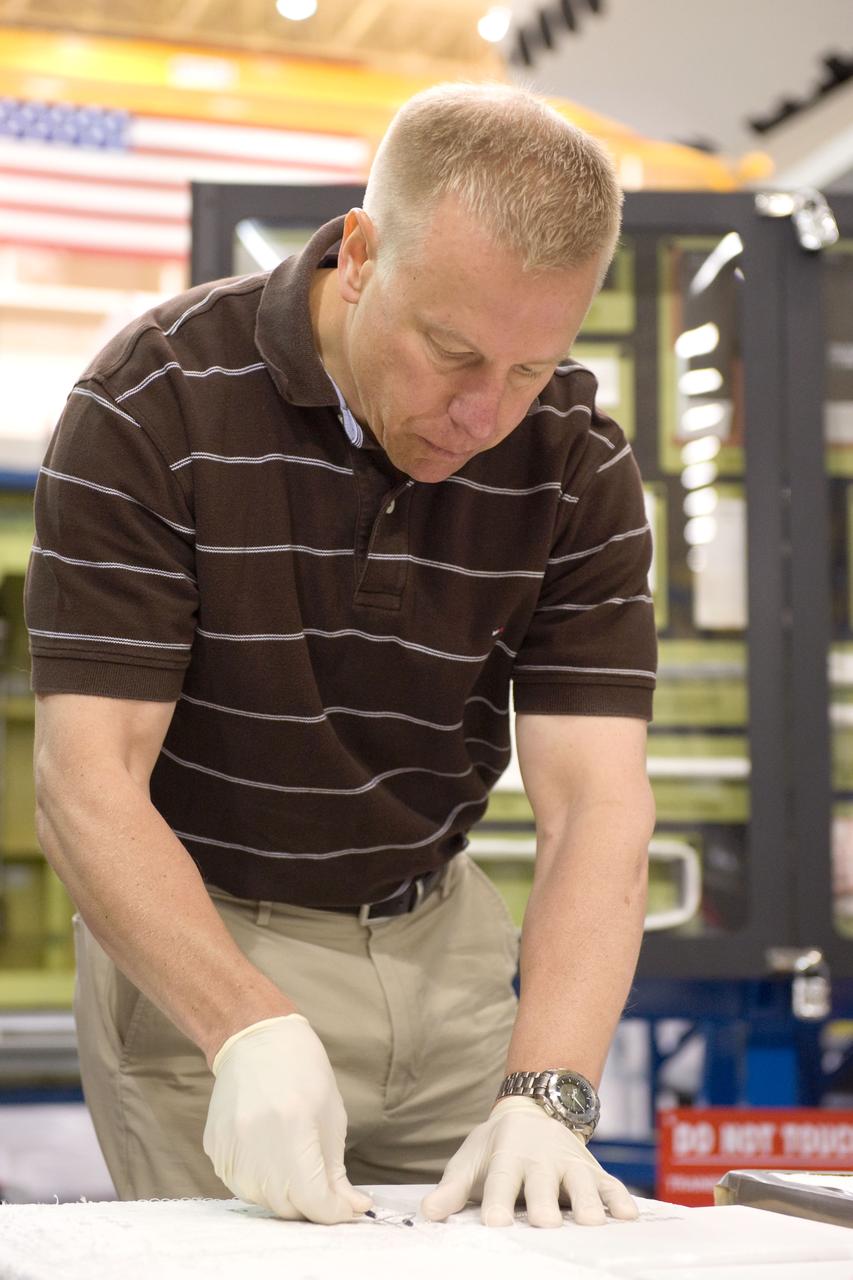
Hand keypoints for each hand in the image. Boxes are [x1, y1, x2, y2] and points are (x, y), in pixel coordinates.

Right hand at [203, 1014, 372, 1223]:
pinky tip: (272, 1158)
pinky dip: (261, 1183)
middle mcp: (256, 1143)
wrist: (256, 1040)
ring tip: (297, 1169)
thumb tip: (351, 1208)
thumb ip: (336, 1171)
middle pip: (286, 1206)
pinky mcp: (214, 1149)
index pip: (312, 1199)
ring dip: (285, 1197)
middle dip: (311, 1205)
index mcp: (292, 1129)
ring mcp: (230, 1148)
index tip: (348, 1208)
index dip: (333, 1211)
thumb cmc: (303, 1072)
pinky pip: (241, 1184)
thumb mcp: (331, 1116)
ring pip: (262, 1201)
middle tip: (326, 1190)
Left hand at [420, 1096, 637, 1227]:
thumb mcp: (470, 1159)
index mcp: (508, 1157)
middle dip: (545, 1203)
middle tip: (546, 1223)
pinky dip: (621, 1198)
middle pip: (544, 1184)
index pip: (501, 1181)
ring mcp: (572, 1166)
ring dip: (587, 1202)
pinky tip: (629, 1215)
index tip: (496, 1223)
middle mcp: (542, 1160)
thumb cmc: (496, 1146)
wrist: (533, 1110)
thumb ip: (452, 1189)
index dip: (498, 1202)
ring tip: (591, 1223)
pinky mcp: (595, 1172)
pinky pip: (611, 1185)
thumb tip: (428, 1212)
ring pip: (582, 1184)